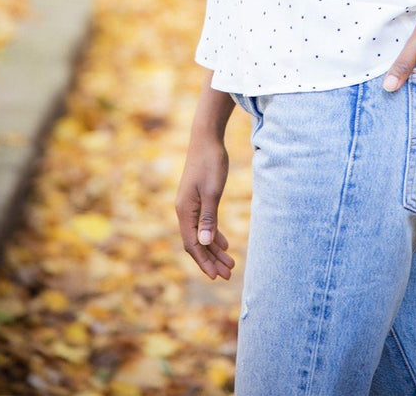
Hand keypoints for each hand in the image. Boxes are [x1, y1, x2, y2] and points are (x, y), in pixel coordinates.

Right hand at [175, 133, 235, 280]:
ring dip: (215, 250)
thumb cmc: (210, 163)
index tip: (215, 277)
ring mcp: (191, 205)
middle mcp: (185, 211)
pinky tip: (225, 244)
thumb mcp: (212, 191)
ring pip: (202, 234)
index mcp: (185, 211)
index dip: (203, 261)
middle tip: (227, 275)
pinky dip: (214, 235)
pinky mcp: (199, 199)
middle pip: (196, 243)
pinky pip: (205, 223)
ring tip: (230, 264)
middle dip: (211, 260)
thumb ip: (208, 218)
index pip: (192, 244)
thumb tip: (203, 244)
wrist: (207, 138)